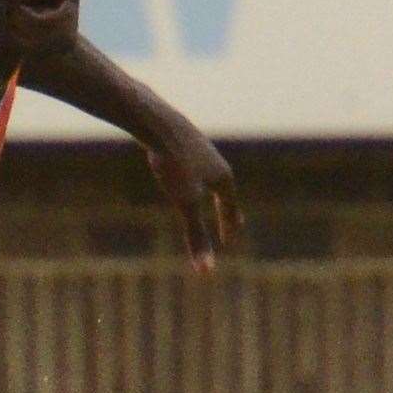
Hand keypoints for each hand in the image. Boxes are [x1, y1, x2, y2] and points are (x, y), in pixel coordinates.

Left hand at [142, 124, 242, 271]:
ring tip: (209, 193)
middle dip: (227, 208)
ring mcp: (198, 147)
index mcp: (223, 177)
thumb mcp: (186, 203)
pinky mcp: (179, 138)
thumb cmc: (174, 163)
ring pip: (206, 172)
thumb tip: (206, 272)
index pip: (230, 208)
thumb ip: (196, 236)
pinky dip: (190, 170)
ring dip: (210, 186)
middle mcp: (215, 160)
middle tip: (234, 219)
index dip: (229, 226)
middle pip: (224, 189)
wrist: (157, 121)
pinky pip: (187, 158)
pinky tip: (179, 165)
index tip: (230, 239)